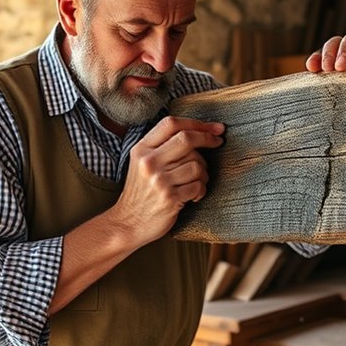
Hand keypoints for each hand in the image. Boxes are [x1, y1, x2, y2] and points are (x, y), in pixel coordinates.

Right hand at [109, 117, 224, 245]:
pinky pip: (198, 185)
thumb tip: (199, 130)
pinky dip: (201, 190)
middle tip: (218, 143)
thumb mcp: (142, 162)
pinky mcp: (169, 197)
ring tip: (197, 181)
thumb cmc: (142, 191)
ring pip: (196, 164)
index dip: (197, 123)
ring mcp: (159, 180)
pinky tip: (194, 196)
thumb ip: (162, 146)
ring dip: (204, 173)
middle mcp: (149, 162)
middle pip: (186, 138)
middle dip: (208, 139)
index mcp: (142, 149)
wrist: (128, 222)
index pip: (171, 124)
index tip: (214, 128)